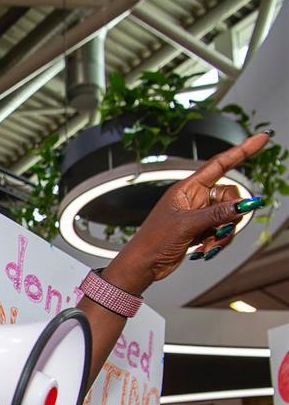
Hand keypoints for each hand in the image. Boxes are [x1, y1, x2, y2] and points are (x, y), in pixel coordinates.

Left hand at [109, 132, 270, 292]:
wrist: (144, 264)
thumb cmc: (153, 241)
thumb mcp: (187, 225)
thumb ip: (217, 214)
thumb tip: (244, 204)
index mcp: (187, 189)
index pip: (219, 164)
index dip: (241, 151)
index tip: (261, 139)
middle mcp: (195, 198)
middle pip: (230, 196)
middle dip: (230, 215)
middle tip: (220, 230)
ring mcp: (199, 214)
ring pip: (229, 215)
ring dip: (223, 233)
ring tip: (207, 244)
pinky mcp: (201, 228)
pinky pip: (222, 229)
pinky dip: (218, 240)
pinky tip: (205, 249)